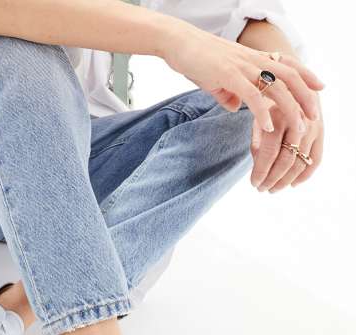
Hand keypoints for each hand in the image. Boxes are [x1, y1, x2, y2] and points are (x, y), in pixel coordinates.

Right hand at [162, 26, 323, 133]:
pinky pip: (252, 95)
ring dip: (290, 109)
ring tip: (298, 127)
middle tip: (315, 116)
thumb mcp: (217, 80)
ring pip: (276, 87)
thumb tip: (235, 108)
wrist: (178, 43)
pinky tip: (268, 126)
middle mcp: (253, 60)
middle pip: (289, 76)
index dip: (305, 75)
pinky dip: (262, 112)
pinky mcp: (228, 75)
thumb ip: (229, 94)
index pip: (287, 64)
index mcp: (253, 59)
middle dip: (305, 96)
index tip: (319, 88)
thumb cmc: (196, 60)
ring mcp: (242, 67)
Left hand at [250, 96, 323, 191]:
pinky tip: (293, 184)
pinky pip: (316, 159)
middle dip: (272, 179)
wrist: (294, 81)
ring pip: (301, 163)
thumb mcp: (259, 116)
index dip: (261, 171)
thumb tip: (258, 166)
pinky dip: (305, 175)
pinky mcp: (321, 132)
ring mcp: (313, 128)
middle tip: (261, 189)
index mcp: (280, 116)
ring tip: (273, 188)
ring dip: (286, 181)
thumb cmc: (271, 101)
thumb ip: (257, 140)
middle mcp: (300, 122)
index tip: (253, 183)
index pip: (270, 152)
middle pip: (286, 160)